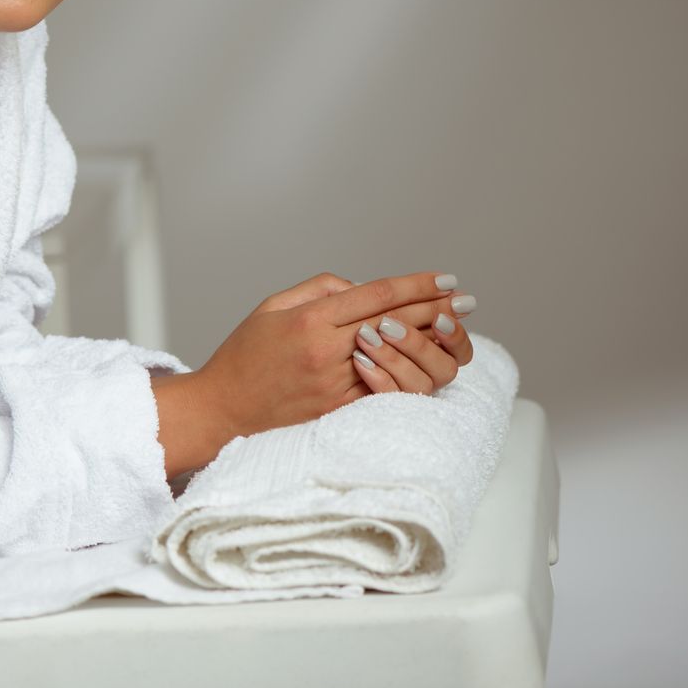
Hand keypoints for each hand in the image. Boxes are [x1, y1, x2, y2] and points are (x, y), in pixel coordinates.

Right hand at [198, 272, 467, 441]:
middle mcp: (327, 352)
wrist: (223, 409)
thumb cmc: (244, 354)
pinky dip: (410, 371)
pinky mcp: (339, 410)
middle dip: (435, 307)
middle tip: (464, 298)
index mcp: (309, 321)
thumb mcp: (271, 307)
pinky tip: (430, 360)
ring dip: (431, 340)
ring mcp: (336, 385)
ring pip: (398, 357)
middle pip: (396, 323)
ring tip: (454, 326)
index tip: (444, 277)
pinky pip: (385, 388)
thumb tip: (360, 288)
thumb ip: (317, 290)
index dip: (415, 284)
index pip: (376, 295)